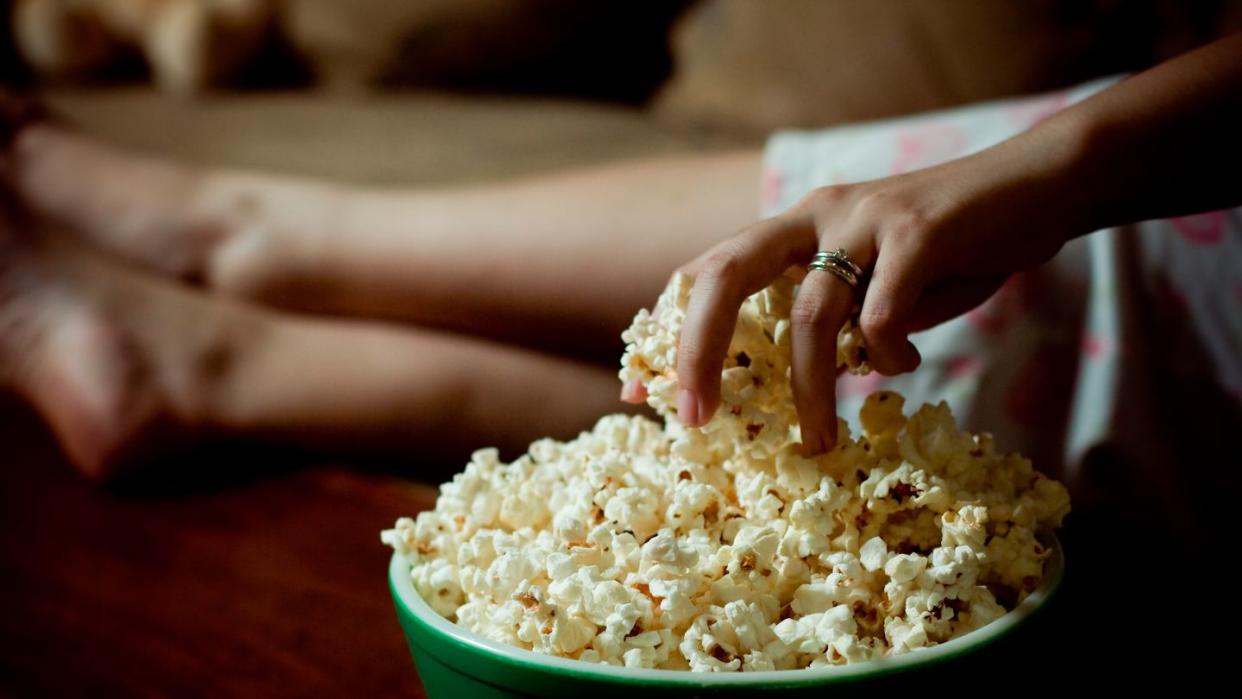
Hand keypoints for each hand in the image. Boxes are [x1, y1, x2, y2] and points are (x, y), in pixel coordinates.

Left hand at [640, 125, 1090, 454]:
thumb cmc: (948, 249)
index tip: (642, 396)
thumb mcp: (869, 282)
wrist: (1035, 186)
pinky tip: (906, 369)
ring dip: (809, 390)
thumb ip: (827, 320)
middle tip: (696, 420)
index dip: (670, 333)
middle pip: (725, 276)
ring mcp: (864, 218)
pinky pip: (883, 313)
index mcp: (791, 227)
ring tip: (819, 440)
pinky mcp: (919, 230)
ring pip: (809, 315)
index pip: (707, 273)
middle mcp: (814, 212)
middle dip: (699, 352)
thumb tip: (781, 385)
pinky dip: (887, 356)